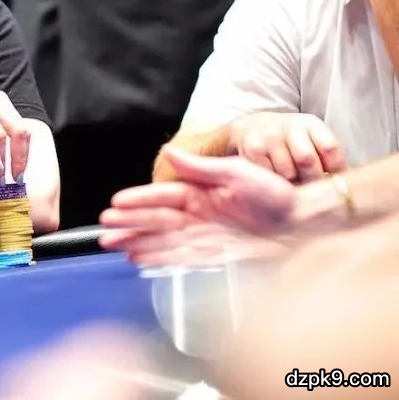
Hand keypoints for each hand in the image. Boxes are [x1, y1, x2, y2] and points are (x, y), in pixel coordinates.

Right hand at [100, 146, 296, 265]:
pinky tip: (142, 258)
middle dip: (129, 224)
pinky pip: (181, 257)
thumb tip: (171, 153)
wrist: (307, 221)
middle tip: (104, 228)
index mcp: (201, 193)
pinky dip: (160, 258)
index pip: (162, 197)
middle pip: (156, 220)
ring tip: (114, 244)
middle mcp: (199, 215)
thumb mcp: (238, 172)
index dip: (138, 200)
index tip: (115, 203)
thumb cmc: (277, 193)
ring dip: (138, 241)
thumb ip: (200, 167)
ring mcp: (206, 236)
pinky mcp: (216, 255)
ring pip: (163, 240)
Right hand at [227, 112, 346, 181]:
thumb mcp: (311, 139)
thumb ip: (329, 159)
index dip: (335, 170)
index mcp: (311, 124)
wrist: (251, 128)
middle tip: (310, 188)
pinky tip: (274, 177)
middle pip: (306, 160)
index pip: (330, 148)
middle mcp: (290, 126)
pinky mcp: (252, 147)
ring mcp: (269, 136)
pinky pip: (267, 174)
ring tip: (291, 182)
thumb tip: (348, 187)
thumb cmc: (290, 141)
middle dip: (310, 180)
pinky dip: (272, 181)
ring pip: (286, 171)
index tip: (332, 180)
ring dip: (290, 182)